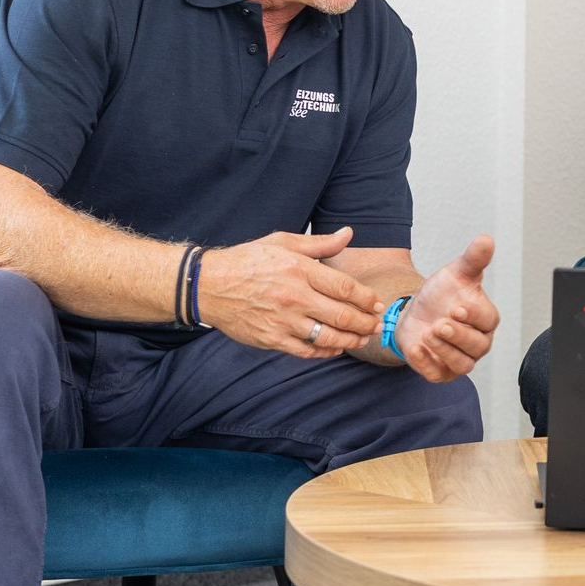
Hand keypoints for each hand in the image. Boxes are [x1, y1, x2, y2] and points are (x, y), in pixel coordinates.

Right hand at [199, 227, 383, 356]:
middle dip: (365, 323)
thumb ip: (320, 243)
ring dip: (351, 340)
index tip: (377, 303)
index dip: (366, 298)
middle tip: (375, 325)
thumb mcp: (283, 242)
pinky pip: (306, 350)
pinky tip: (335, 348)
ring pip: (328, 336)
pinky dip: (325, 351)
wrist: (207, 284)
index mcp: (299, 270)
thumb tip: (348, 234)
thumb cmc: (247, 261)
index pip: (345, 287)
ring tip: (362, 338)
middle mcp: (294, 296)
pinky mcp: (271, 339)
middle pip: (342, 315)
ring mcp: (283, 320)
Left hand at [394, 234, 497, 382]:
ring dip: (445, 351)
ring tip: (429, 333)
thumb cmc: (441, 294)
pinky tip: (416, 348)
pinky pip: (437, 374)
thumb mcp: (455, 273)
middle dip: (459, 336)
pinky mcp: (440, 371)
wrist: (416, 313)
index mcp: (485, 319)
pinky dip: (426, 364)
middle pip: (477, 346)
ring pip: (462, 364)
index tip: (457, 307)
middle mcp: (477, 342)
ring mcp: (459, 359)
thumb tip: (486, 240)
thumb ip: (472, 259)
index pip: (488, 321)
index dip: (474, 316)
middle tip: (440, 323)